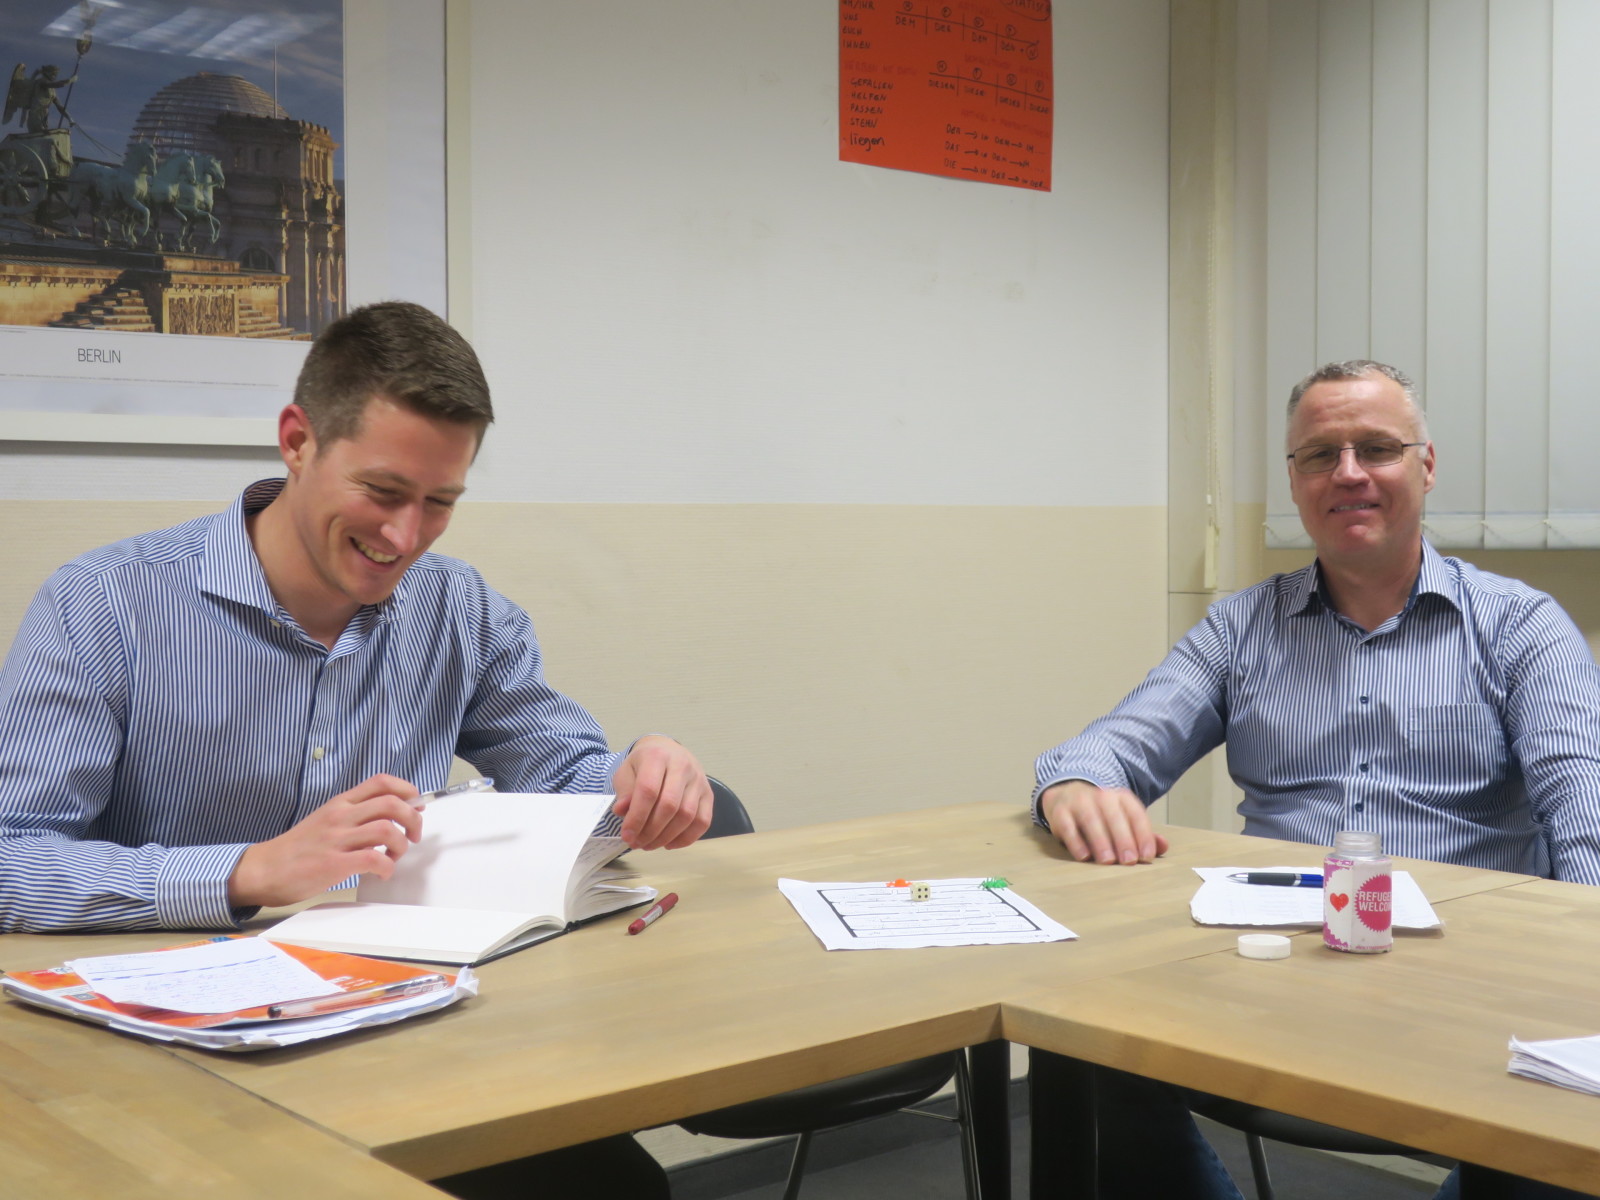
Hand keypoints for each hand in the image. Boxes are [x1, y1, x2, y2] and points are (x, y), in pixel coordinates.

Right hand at [227, 774, 422, 907]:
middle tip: (413, 836)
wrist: (264, 870)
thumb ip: (355, 814)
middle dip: (413, 819)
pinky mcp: (333, 864)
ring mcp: (336, 839)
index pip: (381, 782)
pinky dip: (387, 867)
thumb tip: (392, 816)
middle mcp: (340, 816)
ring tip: (394, 856)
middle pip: (391, 804)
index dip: (407, 791)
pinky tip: (382, 873)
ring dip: (401, 845)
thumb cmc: (298, 848)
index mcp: (340, 803)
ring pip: (386, 829)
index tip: (417, 806)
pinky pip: (373, 859)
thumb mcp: (326, 819)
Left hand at [610, 736, 712, 849]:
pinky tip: (669, 843)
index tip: (627, 835)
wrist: (666, 750)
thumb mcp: (626, 772)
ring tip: (649, 845)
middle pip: (669, 805)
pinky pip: (702, 821)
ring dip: (666, 837)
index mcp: (657, 756)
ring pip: (687, 815)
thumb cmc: (643, 764)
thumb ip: (624, 792)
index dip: (637, 817)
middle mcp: (682, 765)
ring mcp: (699, 780)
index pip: (648, 790)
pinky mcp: (709, 793)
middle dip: (651, 831)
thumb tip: (622, 812)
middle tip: (637, 844)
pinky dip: (686, 838)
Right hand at [1039, 780, 1167, 864]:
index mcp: (1121, 798)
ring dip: (1101, 841)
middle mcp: (1101, 796)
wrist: (1066, 795)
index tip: (1147, 856)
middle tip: (1129, 861)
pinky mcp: (1060, 812)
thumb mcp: (1123, 819)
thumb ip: (1142, 834)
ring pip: (1091, 820)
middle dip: (1123, 839)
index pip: (1135, 815)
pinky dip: (1076, 842)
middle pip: (1114, 817)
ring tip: (1108, 861)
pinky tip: (1084, 856)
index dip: (1143, 835)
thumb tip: (1163, 846)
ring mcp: (1079, 802)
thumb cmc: (1101, 815)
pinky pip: (1068, 826)